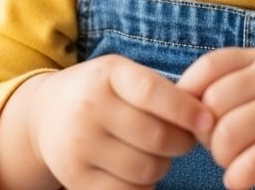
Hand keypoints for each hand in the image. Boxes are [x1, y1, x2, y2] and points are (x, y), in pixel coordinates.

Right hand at [27, 54, 215, 188]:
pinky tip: (137, 172)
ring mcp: (79, 146)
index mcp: (108, 76)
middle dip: (182, 143)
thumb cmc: (100, 92)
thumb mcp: (122, 75)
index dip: (186, 110)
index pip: (153, 93)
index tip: (208, 121)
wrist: (45, 114)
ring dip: (163, 166)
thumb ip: (160, 91)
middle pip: (157, 138)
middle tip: (183, 139)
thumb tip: (205, 120)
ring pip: (147, 169)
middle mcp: (89, 109)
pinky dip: (143, 186)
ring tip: (156, 154)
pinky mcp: (75, 178)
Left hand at [177, 47, 254, 189]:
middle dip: (206, 132)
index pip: (210, 66)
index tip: (193, 119)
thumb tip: (180, 107)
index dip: (189, 94)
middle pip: (213, 103)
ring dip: (221, 158)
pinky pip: (250, 165)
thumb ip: (232, 86)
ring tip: (234, 162)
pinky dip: (236, 179)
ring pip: (227, 134)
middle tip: (220, 146)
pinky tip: (242, 181)